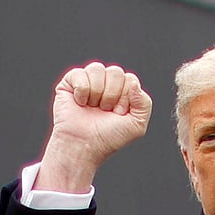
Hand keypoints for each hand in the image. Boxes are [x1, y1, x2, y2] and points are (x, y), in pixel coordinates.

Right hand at [36, 62, 152, 192]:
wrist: (84, 145)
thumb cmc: (109, 137)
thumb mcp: (137, 125)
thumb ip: (144, 103)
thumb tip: (134, 84)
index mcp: (123, 90)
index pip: (130, 79)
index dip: (125, 98)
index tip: (117, 113)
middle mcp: (106, 82)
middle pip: (116, 72)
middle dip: (111, 95)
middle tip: (104, 111)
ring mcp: (89, 80)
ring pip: (98, 69)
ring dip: (96, 93)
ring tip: (92, 107)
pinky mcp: (70, 82)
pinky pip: (80, 74)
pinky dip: (81, 92)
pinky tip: (80, 103)